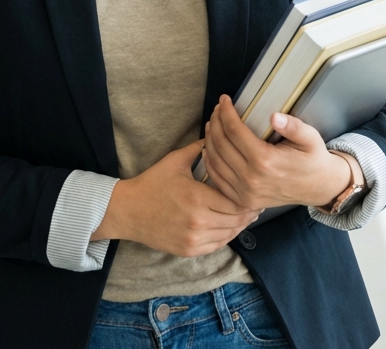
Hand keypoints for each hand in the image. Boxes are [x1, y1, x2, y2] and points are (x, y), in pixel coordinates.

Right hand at [91, 141, 257, 256]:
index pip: (234, 201)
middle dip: (248, 211)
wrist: (128, 210)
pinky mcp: (188, 251)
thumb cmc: (153, 182)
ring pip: (229, 234)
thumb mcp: (176, 160)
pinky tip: (231, 226)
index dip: (247, 197)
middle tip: (257, 201)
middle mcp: (198, 222)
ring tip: (248, 214)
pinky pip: (217, 245)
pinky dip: (227, 236)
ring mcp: (193, 239)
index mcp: (197, 197)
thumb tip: (219, 135)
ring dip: (240, 225)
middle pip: (235, 219)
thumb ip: (200, 147)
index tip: (254, 189)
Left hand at [202, 95, 350, 211]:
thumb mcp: (310, 138)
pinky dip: (210, 161)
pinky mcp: (242, 200)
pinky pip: (217, 179)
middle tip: (218, 108)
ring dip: (209, 139)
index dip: (226, 112)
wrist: (319, 188)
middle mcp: (251, 179)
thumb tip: (275, 116)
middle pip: (220, 144)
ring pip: (215, 161)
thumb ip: (293, 126)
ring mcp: (245, 192)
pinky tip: (210, 147)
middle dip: (216, 121)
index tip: (224, 99)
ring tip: (213, 123)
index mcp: (266, 161)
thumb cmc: (313, 159)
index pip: (234, 131)